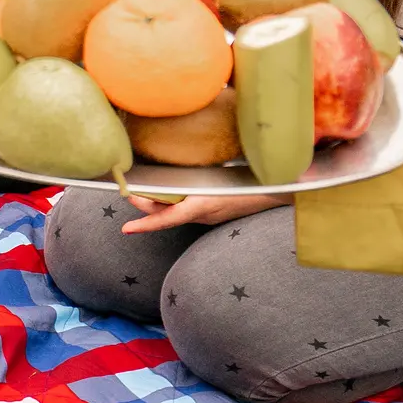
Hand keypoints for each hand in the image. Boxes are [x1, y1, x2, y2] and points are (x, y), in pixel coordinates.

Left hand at [122, 191, 284, 234]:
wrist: (276, 191)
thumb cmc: (251, 181)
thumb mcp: (222, 177)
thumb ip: (199, 177)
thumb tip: (176, 172)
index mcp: (203, 206)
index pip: (167, 218)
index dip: (146, 224)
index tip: (126, 229)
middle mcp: (202, 214)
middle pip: (165, 212)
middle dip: (145, 205)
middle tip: (128, 192)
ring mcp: (207, 215)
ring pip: (174, 210)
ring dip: (158, 201)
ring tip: (142, 188)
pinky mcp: (212, 212)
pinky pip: (186, 208)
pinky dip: (174, 201)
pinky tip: (169, 190)